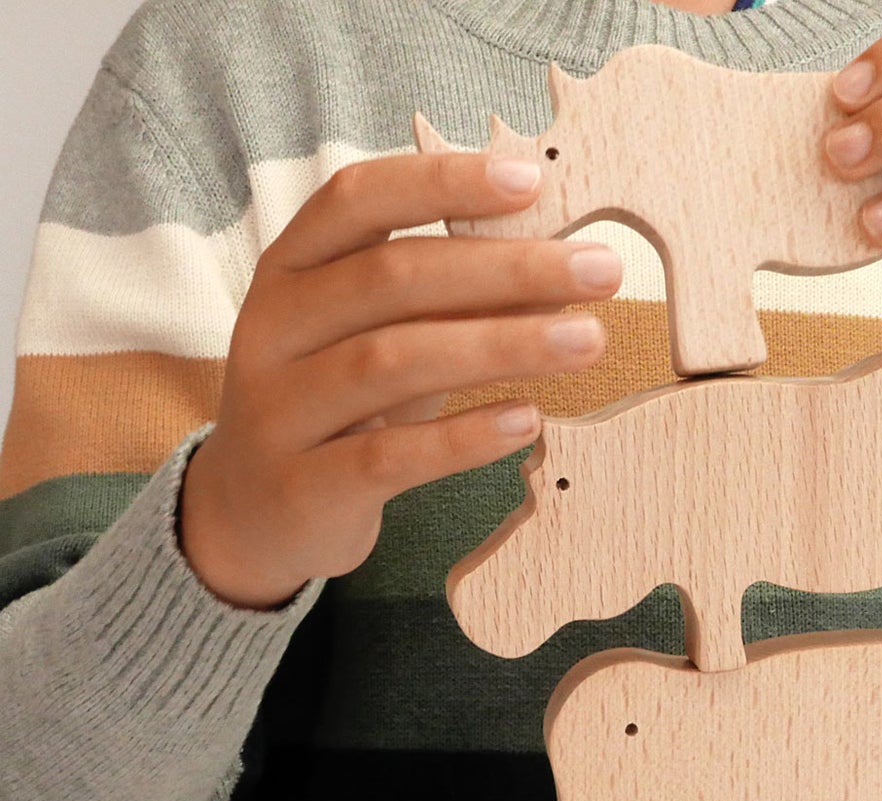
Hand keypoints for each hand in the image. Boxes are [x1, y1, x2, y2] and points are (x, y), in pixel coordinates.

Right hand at [180, 153, 621, 609]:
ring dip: (501, 346)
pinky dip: (463, 437)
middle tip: (602, 271)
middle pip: (390, 277)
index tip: (531, 181)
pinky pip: (388, 455)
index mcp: (291, 267)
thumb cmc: (342, 404)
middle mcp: (274, 326)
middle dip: (506, 268)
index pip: (357, 198)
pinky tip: (527, 420)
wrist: (254, 514)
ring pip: (390, 362)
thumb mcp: (386, 335)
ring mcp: (278, 408)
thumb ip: (452, 298)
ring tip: (588, 340)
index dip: (442, 182)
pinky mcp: (301, 486)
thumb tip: (563, 266)